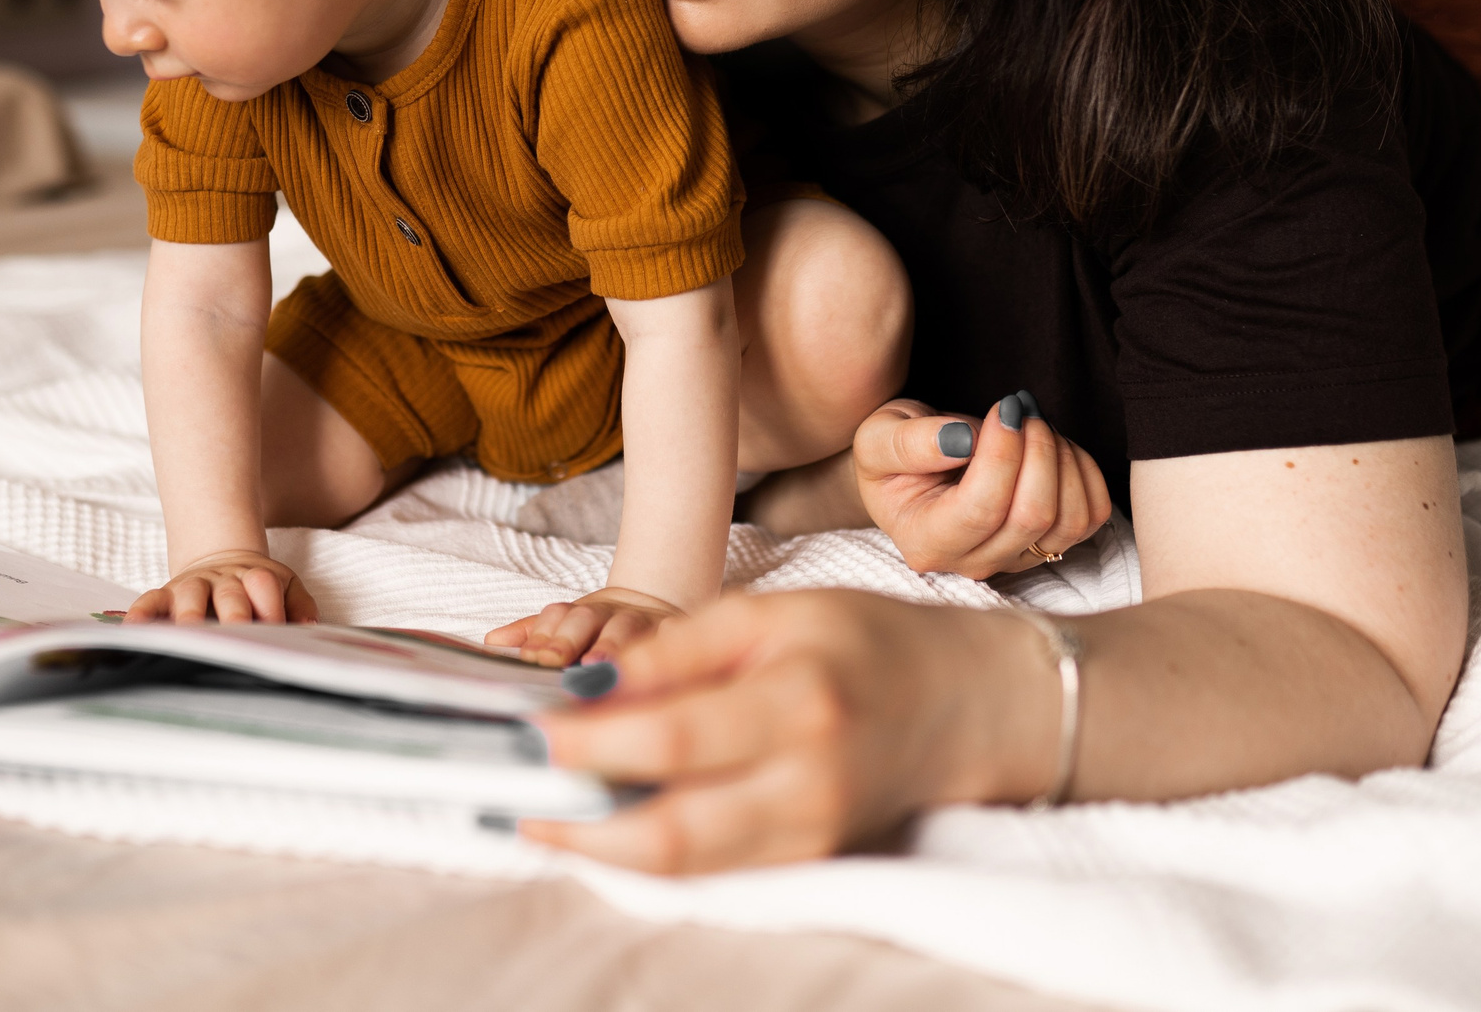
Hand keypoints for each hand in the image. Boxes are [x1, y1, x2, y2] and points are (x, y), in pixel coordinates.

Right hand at [125, 549, 317, 624]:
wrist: (223, 559)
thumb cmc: (257, 585)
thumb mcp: (286, 587)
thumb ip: (300, 605)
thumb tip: (309, 628)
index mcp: (256, 577)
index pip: (264, 585)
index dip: (270, 606)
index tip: (275, 630)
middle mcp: (223, 580)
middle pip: (229, 594)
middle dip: (233, 615)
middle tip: (235, 634)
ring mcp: (193, 586)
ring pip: (190, 597)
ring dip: (189, 615)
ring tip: (187, 633)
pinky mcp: (167, 594)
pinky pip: (150, 600)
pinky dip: (142, 612)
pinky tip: (134, 628)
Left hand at [484, 584, 683, 667]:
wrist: (654, 607)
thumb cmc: (601, 628)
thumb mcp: (566, 626)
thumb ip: (532, 633)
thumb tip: (491, 642)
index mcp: (579, 613)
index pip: (556, 617)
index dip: (543, 636)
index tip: (531, 658)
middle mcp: (608, 613)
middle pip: (584, 619)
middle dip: (567, 640)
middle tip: (552, 663)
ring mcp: (642, 621)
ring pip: (624, 628)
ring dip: (610, 646)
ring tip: (596, 666)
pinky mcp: (672, 631)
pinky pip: (670, 636)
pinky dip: (666, 643)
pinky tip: (658, 665)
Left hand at [523, 590, 1053, 871]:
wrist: (967, 705)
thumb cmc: (866, 642)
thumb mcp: (772, 614)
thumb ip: (679, 650)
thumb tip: (589, 689)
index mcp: (799, 701)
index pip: (671, 737)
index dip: (591, 741)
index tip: (531, 731)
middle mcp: (807, 782)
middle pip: (670, 831)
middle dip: (578, 822)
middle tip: (513, 797)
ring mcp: (809, 834)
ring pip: (684, 864)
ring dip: (601, 846)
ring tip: (540, 814)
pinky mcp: (806, 859)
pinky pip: (711, 867)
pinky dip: (648, 850)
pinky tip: (604, 823)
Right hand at [854, 392, 1110, 577]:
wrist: (910, 472)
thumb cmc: (893, 455)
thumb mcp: (879, 438)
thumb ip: (911, 442)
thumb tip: (962, 440)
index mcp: (926, 541)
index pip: (982, 509)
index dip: (1004, 454)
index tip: (1004, 407)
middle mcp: (973, 563)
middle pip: (1032, 517)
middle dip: (1037, 449)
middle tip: (1021, 408)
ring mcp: (1015, 559)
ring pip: (1069, 520)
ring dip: (1062, 459)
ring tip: (1034, 424)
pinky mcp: (1049, 546)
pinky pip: (1090, 516)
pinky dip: (1084, 472)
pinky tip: (1054, 446)